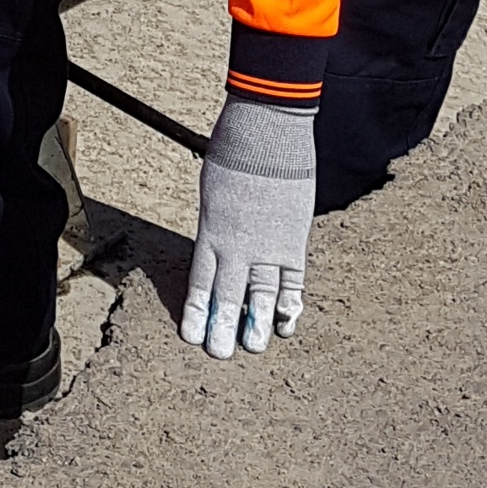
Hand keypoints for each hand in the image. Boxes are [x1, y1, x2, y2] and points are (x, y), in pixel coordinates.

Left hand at [180, 95, 315, 358]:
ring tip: (251, 349)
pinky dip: (289, 303)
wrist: (267, 132)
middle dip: (222, 328)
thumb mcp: (211, 191)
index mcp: (211, 232)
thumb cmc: (233, 154)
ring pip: (261, 295)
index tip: (192, 336)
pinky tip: (286, 324)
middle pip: (228, 296)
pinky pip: (293, 280)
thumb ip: (213, 224)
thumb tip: (215, 247)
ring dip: (255, 324)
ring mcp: (268, 246)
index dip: (197, 311)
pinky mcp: (295, 240)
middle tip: (219, 355)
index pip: (201, 282)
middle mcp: (237, 246)